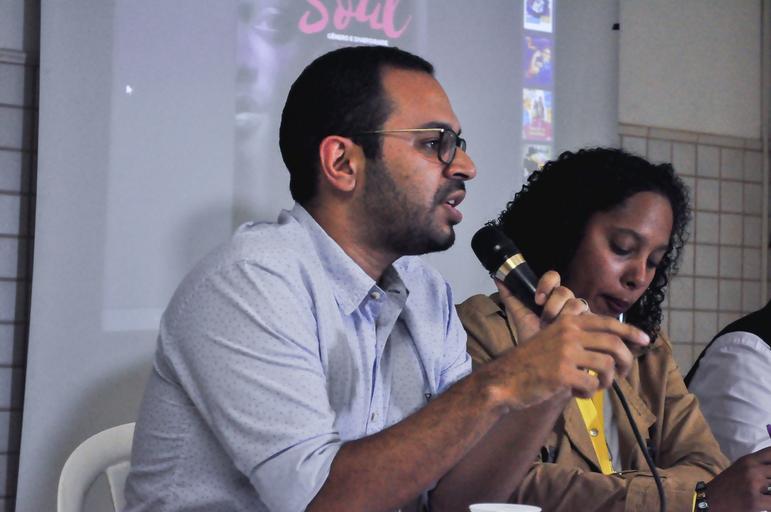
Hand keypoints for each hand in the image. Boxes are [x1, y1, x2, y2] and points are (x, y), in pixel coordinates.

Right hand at [482, 273, 649, 408]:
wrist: (504, 380)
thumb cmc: (529, 363)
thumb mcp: (551, 339)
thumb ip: (576, 337)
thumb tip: (611, 344)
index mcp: (567, 322)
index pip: (607, 323)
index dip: (630, 331)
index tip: (645, 340)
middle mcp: (568, 333)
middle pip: (613, 343)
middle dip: (625, 360)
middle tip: (623, 372)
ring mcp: (566, 353)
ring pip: (606, 365)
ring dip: (607, 380)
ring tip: (597, 386)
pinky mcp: (563, 374)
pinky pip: (592, 384)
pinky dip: (589, 392)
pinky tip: (578, 393)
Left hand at [494, 271, 590, 342]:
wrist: (542, 363)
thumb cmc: (533, 338)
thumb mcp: (520, 317)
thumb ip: (510, 297)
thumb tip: (497, 277)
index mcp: (551, 296)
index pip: (553, 278)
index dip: (547, 283)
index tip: (537, 299)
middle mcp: (567, 302)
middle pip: (565, 290)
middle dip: (553, 304)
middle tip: (545, 319)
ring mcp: (580, 313)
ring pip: (577, 302)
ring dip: (563, 316)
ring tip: (555, 330)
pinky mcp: (590, 327)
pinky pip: (588, 318)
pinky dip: (576, 325)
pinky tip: (568, 335)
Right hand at [705, 446, 770, 510]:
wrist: (710, 500)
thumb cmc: (726, 485)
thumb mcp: (740, 468)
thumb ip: (758, 465)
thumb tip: (770, 467)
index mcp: (749, 460)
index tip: (769, 470)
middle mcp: (752, 470)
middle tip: (765, 485)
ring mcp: (754, 485)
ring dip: (770, 492)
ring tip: (762, 494)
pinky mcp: (755, 502)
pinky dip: (770, 504)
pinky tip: (764, 503)